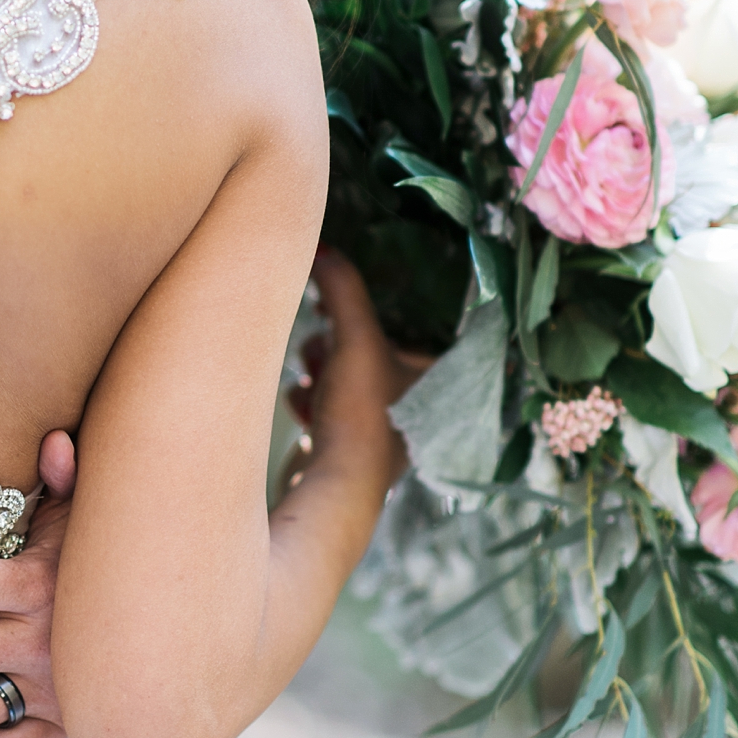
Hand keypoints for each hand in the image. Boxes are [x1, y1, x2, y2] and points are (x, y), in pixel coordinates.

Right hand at [291, 248, 434, 493]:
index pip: (406, 326)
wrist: (336, 491)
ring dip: (320, 372)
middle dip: (335, 344)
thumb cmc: (361, 417)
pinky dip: (313, 403)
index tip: (333, 305)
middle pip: (369, 351)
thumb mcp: (355, 340)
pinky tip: (302, 408)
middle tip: (319, 345)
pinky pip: (330, 409)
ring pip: (345, 378)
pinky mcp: (353, 451)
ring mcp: (385, 431)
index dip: (366, 313)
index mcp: (435, 378)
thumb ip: (340, 288)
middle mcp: (418, 405)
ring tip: (310, 378)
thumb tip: (319, 245)